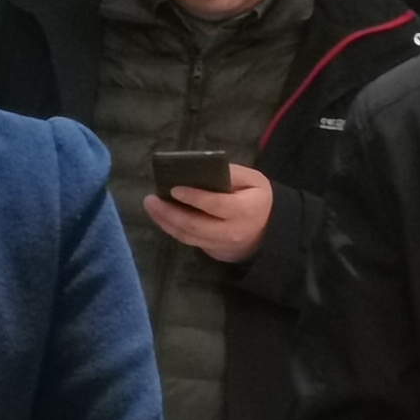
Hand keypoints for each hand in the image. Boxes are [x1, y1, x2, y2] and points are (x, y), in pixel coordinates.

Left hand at [145, 164, 275, 265]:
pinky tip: (161, 216)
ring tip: (151, 207)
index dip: (194, 198)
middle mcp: (230, 231)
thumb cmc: (258, 200)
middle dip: (169, 212)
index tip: (174, 189)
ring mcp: (219, 245)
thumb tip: (204, 168)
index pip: (216, 205)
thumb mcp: (254, 181)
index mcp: (244, 210)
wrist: (268, 233)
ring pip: (188, 236)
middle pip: (195, 225)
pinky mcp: (211, 251)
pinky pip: (189, 241)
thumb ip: (233, 174)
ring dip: (166, 222)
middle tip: (151, 199)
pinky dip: (172, 228)